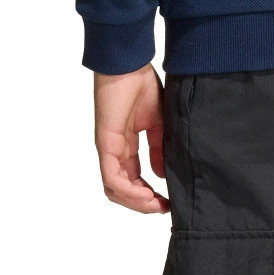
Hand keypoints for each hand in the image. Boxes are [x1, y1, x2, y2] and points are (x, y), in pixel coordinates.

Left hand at [93, 63, 169, 212]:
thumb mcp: (158, 122)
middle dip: (143, 203)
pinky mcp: (106, 144)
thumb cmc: (142, 86)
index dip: (149, 193)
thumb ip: (158, 147)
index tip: (168, 200)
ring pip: (115, 188)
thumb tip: (161, 174)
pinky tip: (144, 193)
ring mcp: (109, 149)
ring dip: (135, 201)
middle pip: (123, 189)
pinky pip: (112, 176)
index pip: (134, 178)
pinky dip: (128, 189)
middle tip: (163, 208)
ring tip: (155, 204)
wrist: (129, 66)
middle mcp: (115, 151)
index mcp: (127, 145)